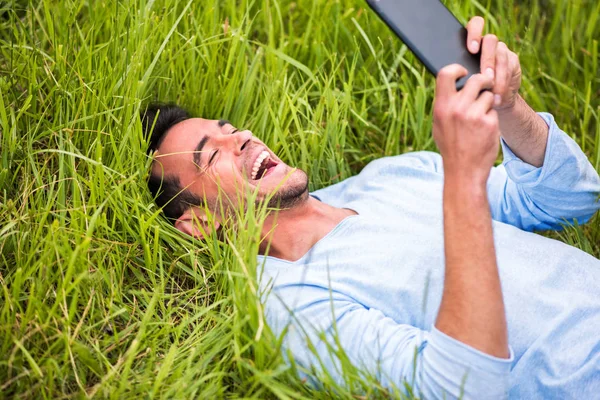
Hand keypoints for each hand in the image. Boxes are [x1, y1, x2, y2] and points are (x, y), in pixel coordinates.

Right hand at [433, 64, 499, 184]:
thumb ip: (446, 104)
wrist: (464, 170)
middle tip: (486, 85)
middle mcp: (457, 109)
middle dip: (484, 81)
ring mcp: (474, 115)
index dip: (457, 68)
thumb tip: (453, 83)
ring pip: (488, 94)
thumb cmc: (451, 146)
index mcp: (441, 107)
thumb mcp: (440, 125)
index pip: (446, 74)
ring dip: (488, 101)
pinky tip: (485, 129)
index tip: (464, 72)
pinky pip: (494, 110)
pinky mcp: (489, 123)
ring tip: (481, 116)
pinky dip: (492, 116)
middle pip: (477, 79)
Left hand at [466, 16, 521, 110]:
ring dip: (497, 74)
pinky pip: (510, 67)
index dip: (475, 33)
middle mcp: (487, 43)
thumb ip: (457, 71)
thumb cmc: (467, 89)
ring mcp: (501, 51)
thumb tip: (450, 71)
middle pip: (491, 40)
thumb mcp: (459, 79)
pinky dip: (503, 82)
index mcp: (471, 42)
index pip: (476, 25)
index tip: (472, 50)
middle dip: (487, 59)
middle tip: (485, 76)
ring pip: (502, 55)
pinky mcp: (512, 61)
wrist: (487, 100)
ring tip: (490, 90)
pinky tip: (497, 94)